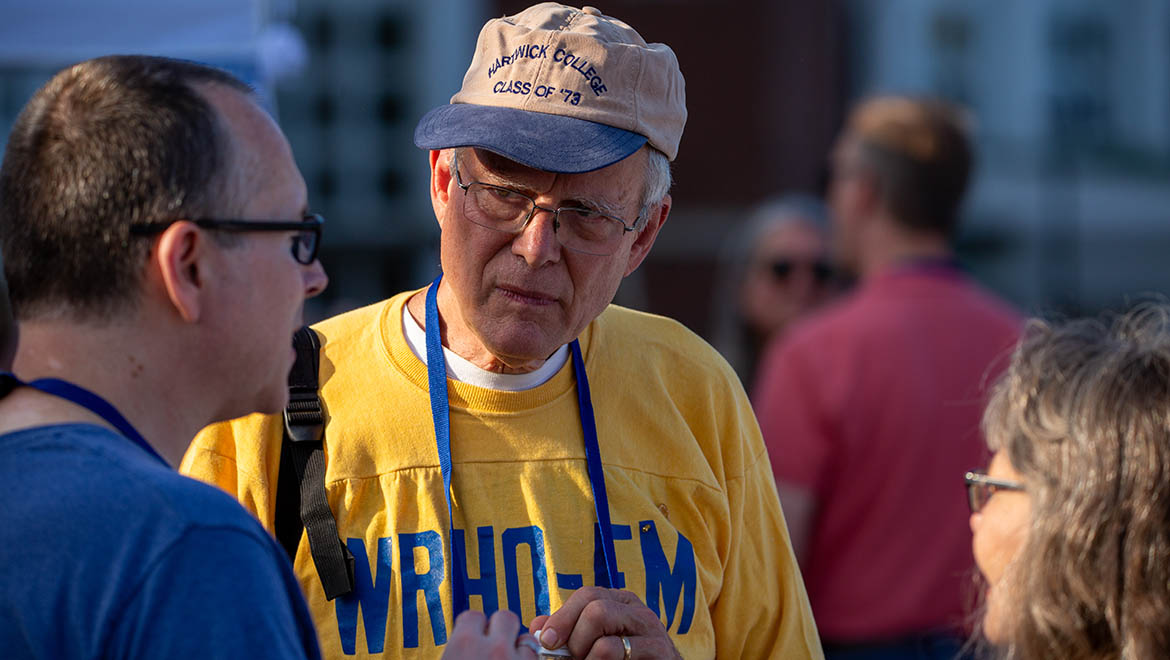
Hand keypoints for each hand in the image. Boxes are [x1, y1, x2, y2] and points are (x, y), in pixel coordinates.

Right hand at [442, 609, 538, 658]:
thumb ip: (454, 651)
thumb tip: (456, 650)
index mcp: (463, 645)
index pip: (473, 617)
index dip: (474, 627)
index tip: (474, 636)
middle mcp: (494, 649)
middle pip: (505, 617)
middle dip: (501, 628)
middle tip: (495, 646)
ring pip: (526, 639)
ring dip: (520, 648)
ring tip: (511, 659)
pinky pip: (536, 659)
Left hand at [529, 587, 681, 658]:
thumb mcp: (593, 645)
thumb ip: (567, 633)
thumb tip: (536, 627)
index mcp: (620, 603)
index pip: (586, 594)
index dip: (561, 617)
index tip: (547, 641)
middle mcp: (637, 610)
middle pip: (594, 606)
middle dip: (574, 636)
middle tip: (574, 658)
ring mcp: (650, 628)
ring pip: (602, 619)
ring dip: (585, 650)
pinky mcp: (658, 649)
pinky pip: (614, 648)